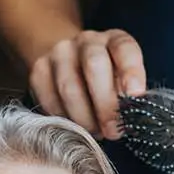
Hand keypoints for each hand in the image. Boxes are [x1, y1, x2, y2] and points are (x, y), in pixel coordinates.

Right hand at [27, 28, 146, 139]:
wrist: (68, 59)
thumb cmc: (107, 77)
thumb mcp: (124, 78)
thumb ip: (128, 93)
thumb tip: (130, 119)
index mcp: (114, 40)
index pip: (124, 49)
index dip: (131, 71)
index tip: (135, 95)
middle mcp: (87, 41)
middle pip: (94, 66)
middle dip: (105, 104)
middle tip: (113, 131)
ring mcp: (59, 54)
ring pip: (69, 88)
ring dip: (84, 118)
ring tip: (95, 133)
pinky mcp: (38, 71)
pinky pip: (49, 100)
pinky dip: (64, 119)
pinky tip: (75, 126)